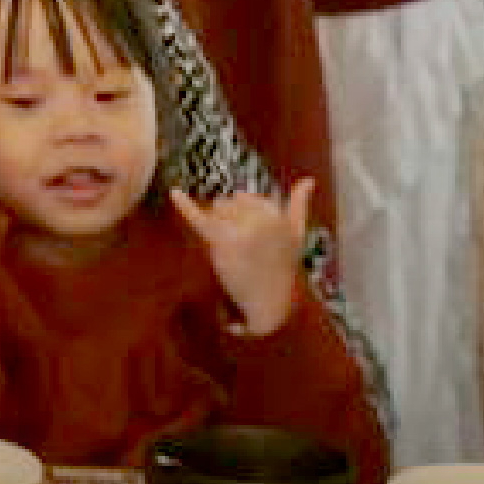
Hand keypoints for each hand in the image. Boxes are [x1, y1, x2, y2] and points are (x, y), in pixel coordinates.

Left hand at [171, 177, 319, 337]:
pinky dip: (184, 206)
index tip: (251, 239)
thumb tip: (308, 179)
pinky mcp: (223, 243)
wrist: (272, 303)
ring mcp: (240, 229)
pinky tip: (174, 193)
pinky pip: (200, 219)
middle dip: (227, 221)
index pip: (243, 198)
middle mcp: (259, 217)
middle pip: (226, 204)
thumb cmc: (284, 268)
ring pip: (214, 213)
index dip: (241, 217)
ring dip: (217, 229)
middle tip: (242, 251)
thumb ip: (300, 204)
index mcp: (275, 212)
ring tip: (233, 253)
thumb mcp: (297, 233)